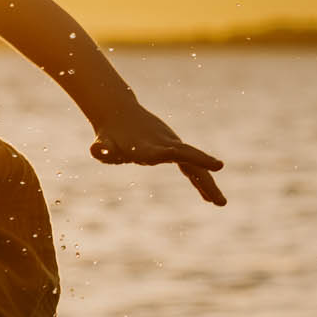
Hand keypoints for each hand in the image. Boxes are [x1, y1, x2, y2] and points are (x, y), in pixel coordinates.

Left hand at [89, 107, 227, 205]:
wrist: (118, 113)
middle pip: (192, 163)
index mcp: (152, 147)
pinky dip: (198, 180)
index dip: (196, 158)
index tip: (216, 166)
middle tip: (220, 202)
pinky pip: (189, 167)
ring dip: (207, 184)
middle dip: (206, 182)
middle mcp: (166, 146)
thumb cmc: (108, 133)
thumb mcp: (102, 142)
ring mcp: (171, 147)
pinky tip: (207, 196)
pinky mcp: (171, 150)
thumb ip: (101, 148)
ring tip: (220, 203)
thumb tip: (96, 150)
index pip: (176, 154)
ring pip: (194, 166)